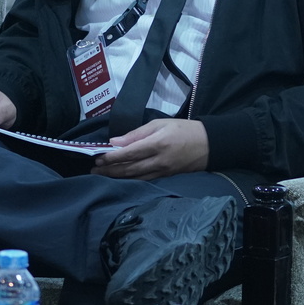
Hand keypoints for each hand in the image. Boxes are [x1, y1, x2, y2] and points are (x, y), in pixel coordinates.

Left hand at [95, 119, 209, 178]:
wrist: (208, 144)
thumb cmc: (184, 129)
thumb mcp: (160, 124)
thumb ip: (137, 133)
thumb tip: (116, 141)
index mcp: (157, 143)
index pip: (129, 153)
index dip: (112, 156)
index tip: (98, 156)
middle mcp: (158, 160)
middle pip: (129, 168)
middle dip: (109, 169)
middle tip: (94, 169)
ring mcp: (162, 171)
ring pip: (134, 177)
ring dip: (116, 177)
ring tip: (101, 175)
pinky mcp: (165, 177)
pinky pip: (144, 180)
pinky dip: (129, 180)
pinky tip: (120, 179)